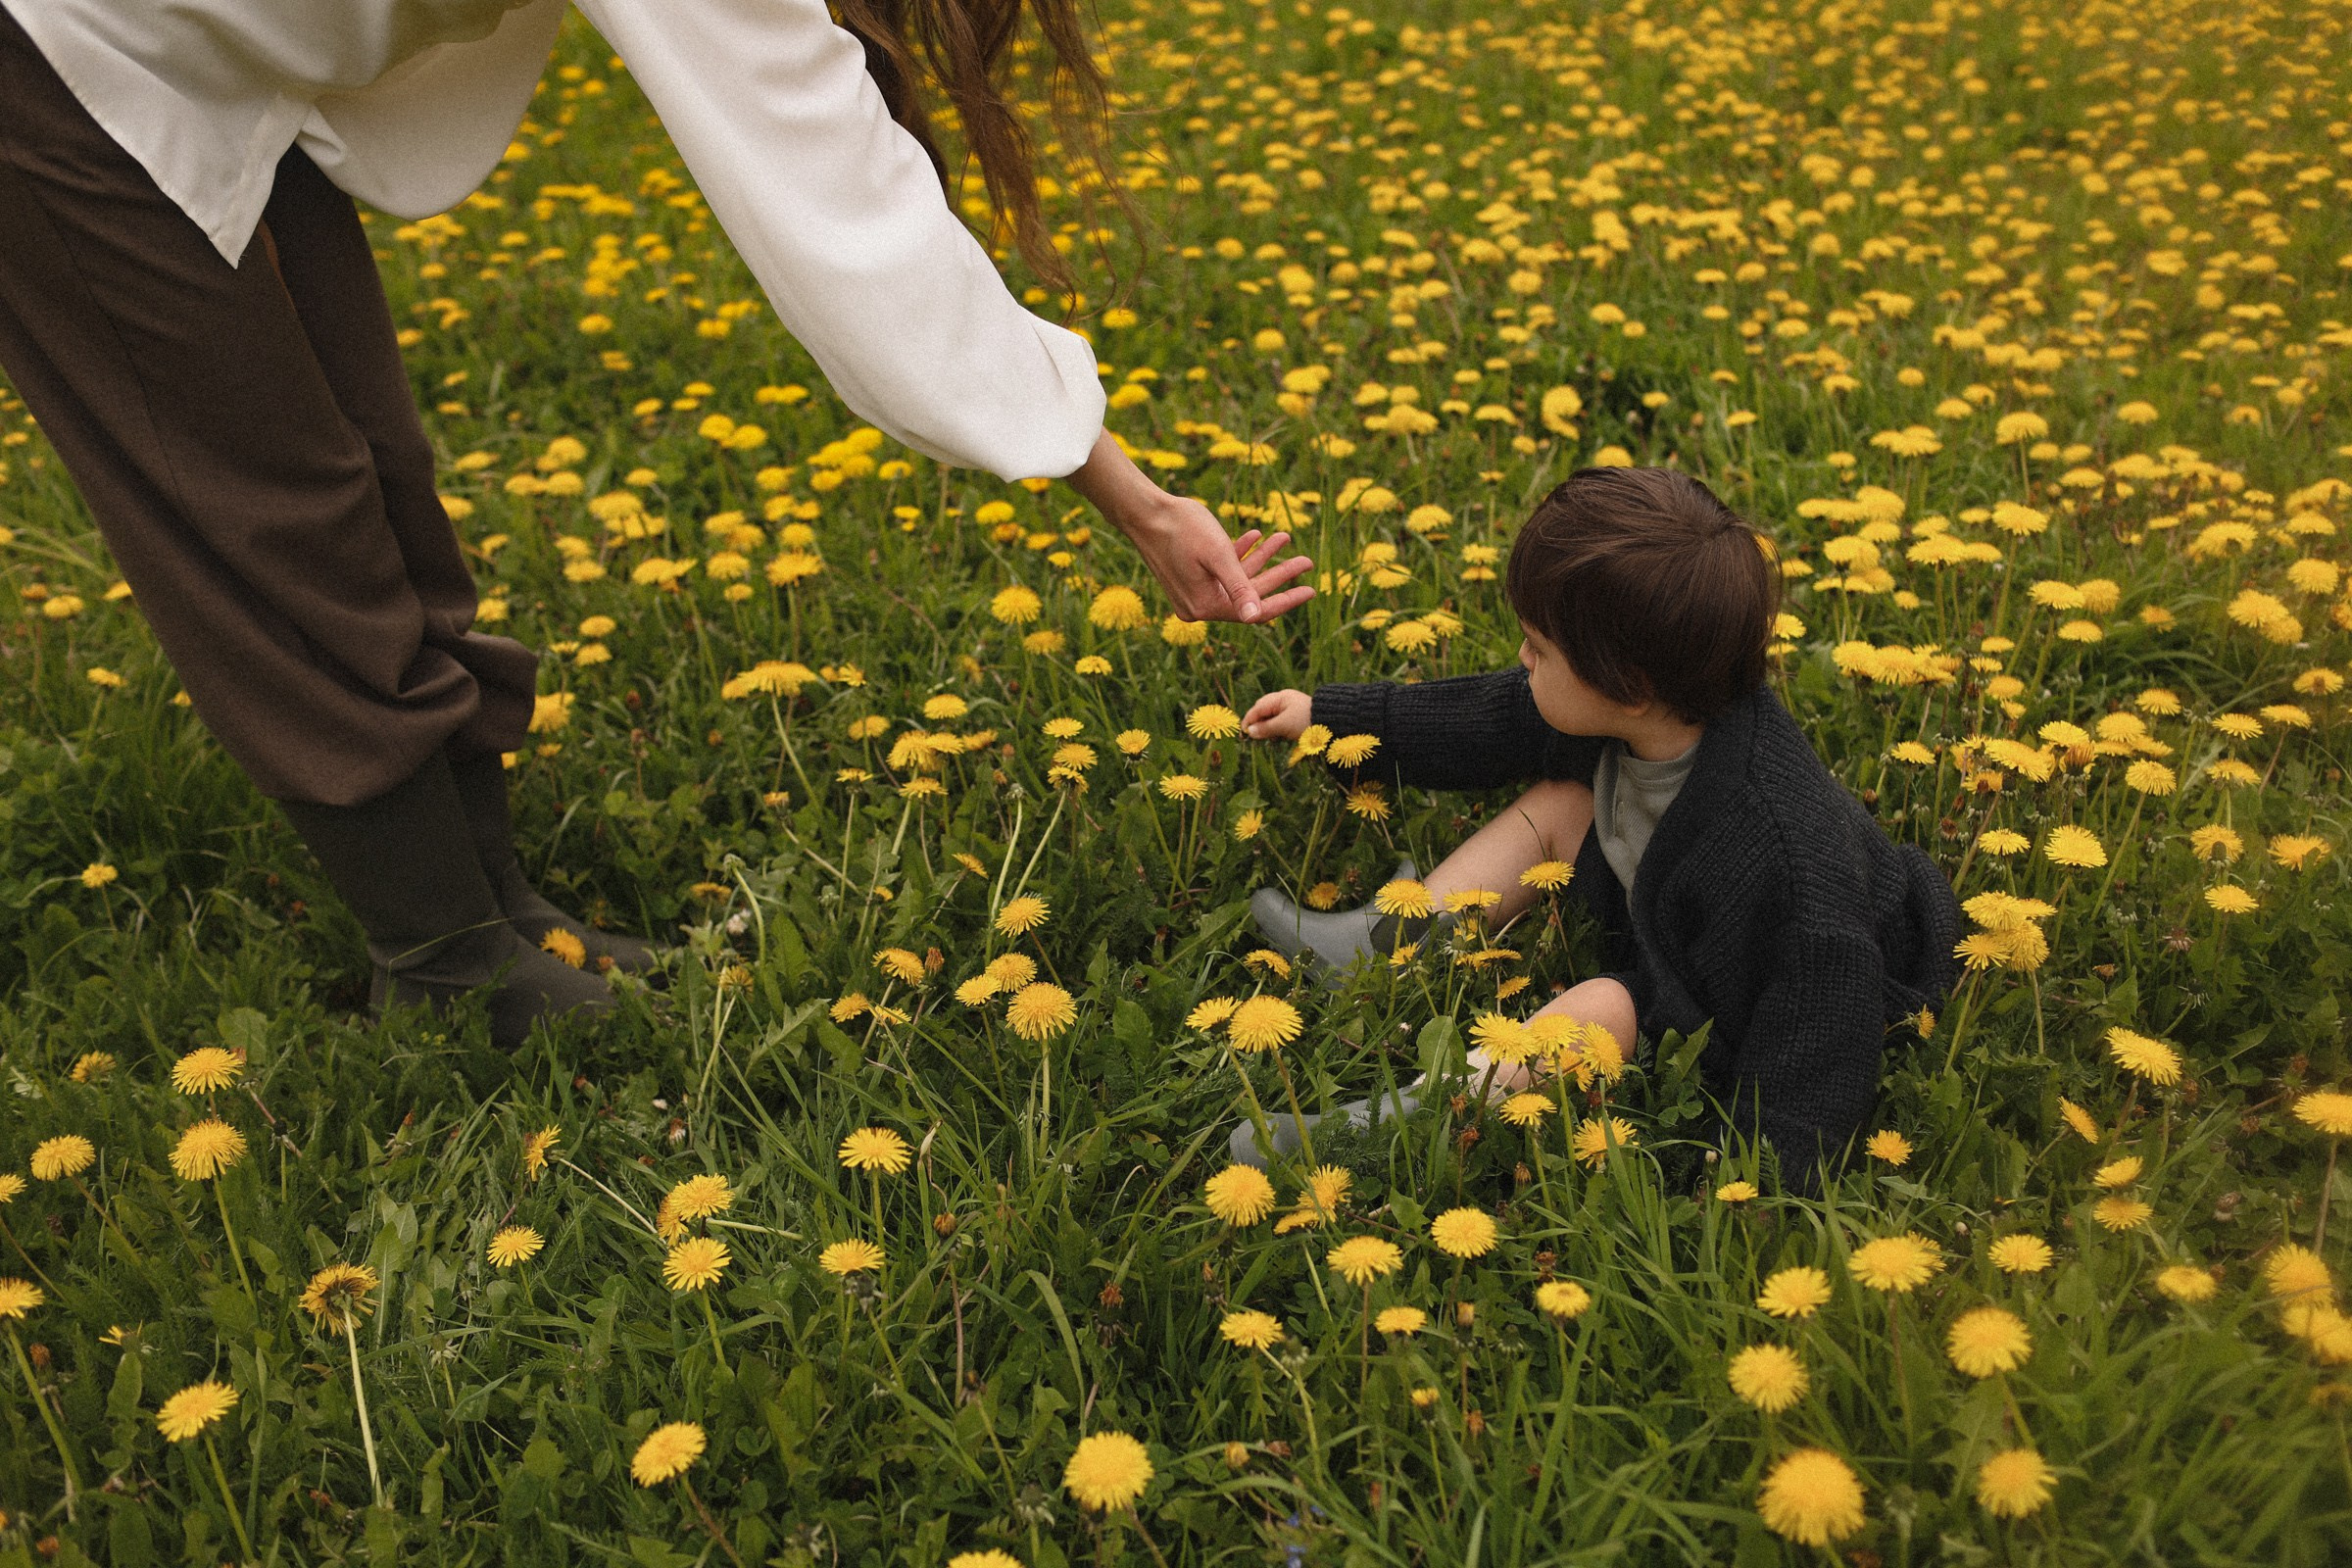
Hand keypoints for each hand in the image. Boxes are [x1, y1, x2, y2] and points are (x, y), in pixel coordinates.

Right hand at [1064, 430, 1312, 623]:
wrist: (1144, 511)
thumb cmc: (1182, 528)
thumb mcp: (1218, 555)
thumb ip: (1240, 587)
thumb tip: (1256, 617)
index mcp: (1206, 607)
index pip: (1255, 610)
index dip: (1286, 600)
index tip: (1311, 589)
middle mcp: (1199, 606)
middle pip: (1249, 594)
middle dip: (1278, 575)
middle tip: (1307, 560)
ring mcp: (1194, 592)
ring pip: (1237, 579)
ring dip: (1261, 559)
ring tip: (1284, 536)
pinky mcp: (1189, 577)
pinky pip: (1222, 570)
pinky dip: (1239, 554)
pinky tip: (1255, 536)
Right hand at [1243, 689, 1312, 740]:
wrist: (1333, 723)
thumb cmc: (1307, 722)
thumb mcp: (1284, 725)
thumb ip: (1266, 728)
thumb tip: (1250, 732)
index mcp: (1280, 698)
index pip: (1258, 708)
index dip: (1249, 720)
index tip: (1243, 734)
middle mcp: (1284, 700)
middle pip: (1263, 711)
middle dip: (1259, 724)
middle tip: (1256, 737)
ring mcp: (1290, 708)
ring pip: (1271, 718)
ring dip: (1268, 728)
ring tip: (1272, 738)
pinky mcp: (1296, 717)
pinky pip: (1280, 722)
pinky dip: (1277, 730)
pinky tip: (1280, 737)